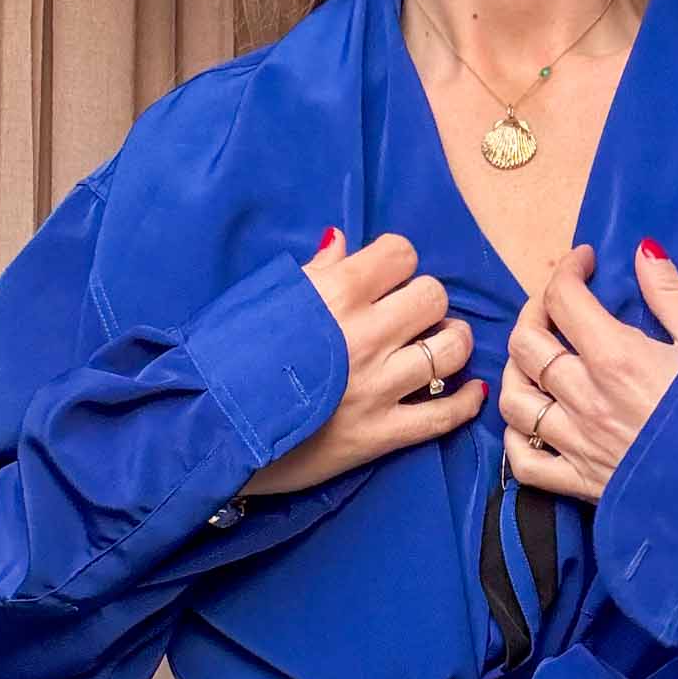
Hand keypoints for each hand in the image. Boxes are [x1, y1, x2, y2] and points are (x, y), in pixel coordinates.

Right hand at [239, 229, 483, 496]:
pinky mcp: (381, 435)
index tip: (383, 280)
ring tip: (433, 348)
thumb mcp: (260, 302)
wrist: (208, 430)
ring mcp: (378, 388)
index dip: (396, 264)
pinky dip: (466, 402)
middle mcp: (365, 336)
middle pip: (435, 296)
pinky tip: (469, 390)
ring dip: (448, 344)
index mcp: (335, 295)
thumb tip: (341, 243)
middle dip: (424, 301)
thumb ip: (311, 273)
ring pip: (451, 349)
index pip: (401, 254)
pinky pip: (444, 416)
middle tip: (407, 317)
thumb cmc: (224, 358)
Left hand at [500, 239, 677, 502]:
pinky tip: (530, 422)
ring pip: (515, 401)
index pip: (563, 300)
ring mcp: (579, 445)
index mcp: (617, 358)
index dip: (567, 270)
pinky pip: (526, 463)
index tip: (585, 261)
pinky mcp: (583, 484)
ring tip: (535, 359)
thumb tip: (645, 251)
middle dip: (534, 311)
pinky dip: (516, 439)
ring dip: (516, 371)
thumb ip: (671, 294)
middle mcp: (587, 400)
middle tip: (556, 304)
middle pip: (526, 345)